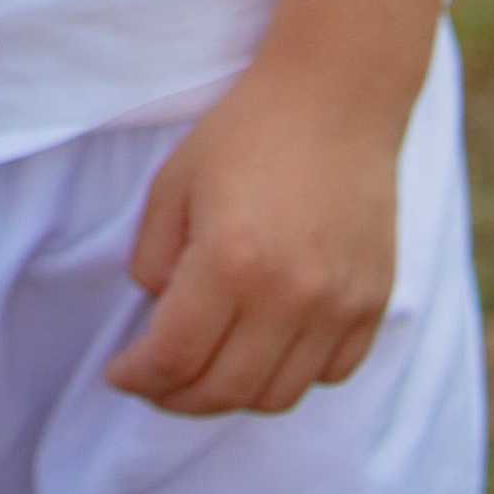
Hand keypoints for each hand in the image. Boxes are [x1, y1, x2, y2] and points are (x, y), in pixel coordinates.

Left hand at [104, 56, 403, 414]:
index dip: (138, 376)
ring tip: (209, 371)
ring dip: (233, 396)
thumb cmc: (248, 131)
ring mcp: (338, 305)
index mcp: (230, 262)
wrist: (337, 96)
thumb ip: (152, 259)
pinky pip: (330, 374)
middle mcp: (288, 295)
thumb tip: (159, 315)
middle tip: (156, 383)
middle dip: (176, 398)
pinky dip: (293, 376)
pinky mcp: (373, 302)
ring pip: (277, 397)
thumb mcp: (174, 183)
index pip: (174, 357)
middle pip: (223, 392)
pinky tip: (267, 348)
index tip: (120, 373)